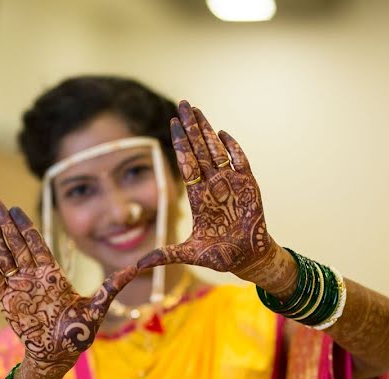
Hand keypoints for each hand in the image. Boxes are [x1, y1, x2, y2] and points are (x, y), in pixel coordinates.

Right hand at [0, 200, 135, 375]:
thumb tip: (136, 267)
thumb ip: (112, 286)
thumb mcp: (98, 308)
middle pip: (17, 244)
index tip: (16, 208)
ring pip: (4, 256)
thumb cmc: (78, 334)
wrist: (57, 356)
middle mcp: (33, 277)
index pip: (36, 244)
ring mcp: (19, 288)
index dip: (26, 226)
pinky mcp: (7, 301)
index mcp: (52, 274)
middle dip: (6, 223)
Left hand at [137, 101, 276, 279]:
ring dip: (208, 131)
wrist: (247, 259)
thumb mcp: (189, 254)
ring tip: (198, 110)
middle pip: (200, 151)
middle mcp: (213, 186)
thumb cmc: (219, 255)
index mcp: (198, 197)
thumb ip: (166, 255)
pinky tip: (223, 134)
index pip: (186, 164)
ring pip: (217, 151)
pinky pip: (240, 163)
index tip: (172, 124)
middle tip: (183, 104)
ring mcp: (231, 184)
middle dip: (191, 128)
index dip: (180, 145)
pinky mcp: (249, 188)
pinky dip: (233, 149)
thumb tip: (139, 265)